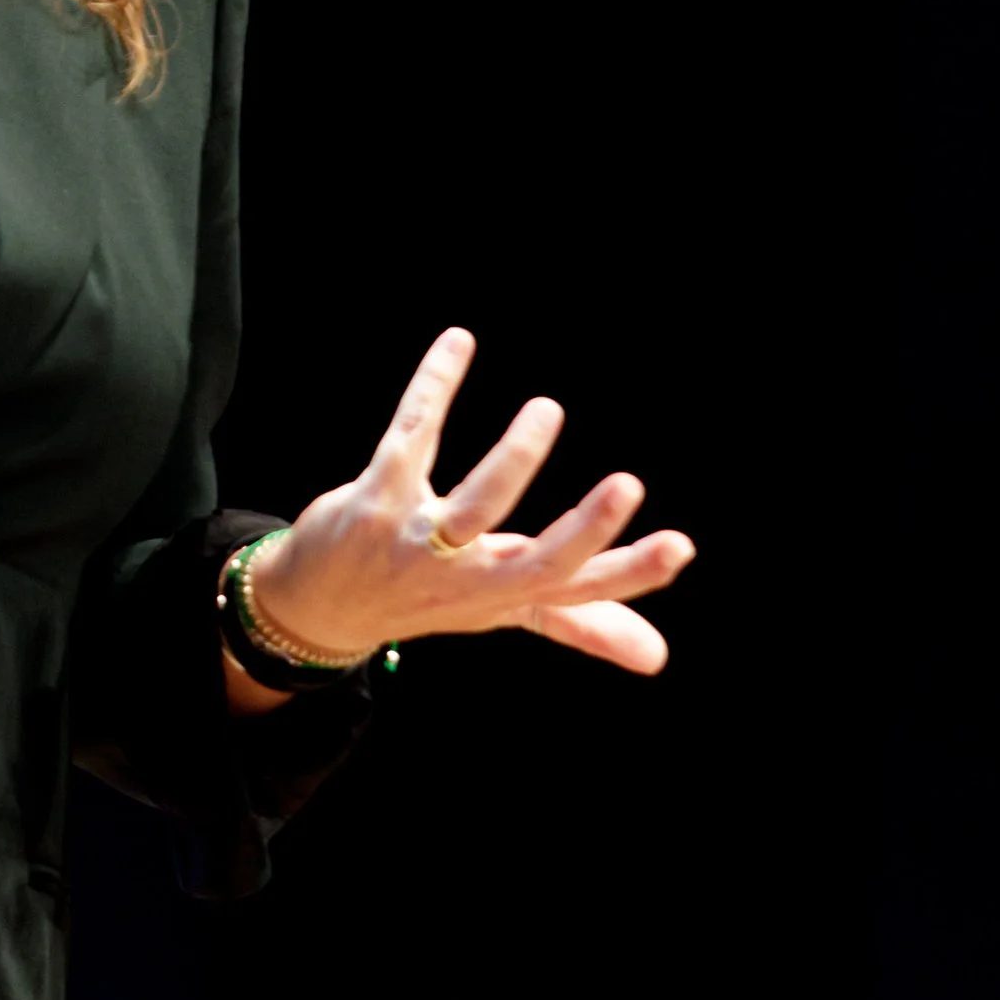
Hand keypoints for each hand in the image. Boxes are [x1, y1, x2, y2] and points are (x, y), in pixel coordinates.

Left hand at [243, 325, 692, 679]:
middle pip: (532, 566)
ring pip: (472, 505)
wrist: (319, 606)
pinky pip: (411, 437)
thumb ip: (581, 622)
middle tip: (629, 485)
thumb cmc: (430, 598)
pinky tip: (459, 342)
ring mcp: (418, 541)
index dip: (631, 573)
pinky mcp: (375, 499)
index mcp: (506, 596)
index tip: (681, 546)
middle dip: (583, 531)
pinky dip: (435, 386)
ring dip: (514, 459)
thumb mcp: (503, 609)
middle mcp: (465, 578)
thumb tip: (658, 657)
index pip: (578, 590)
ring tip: (548, 410)